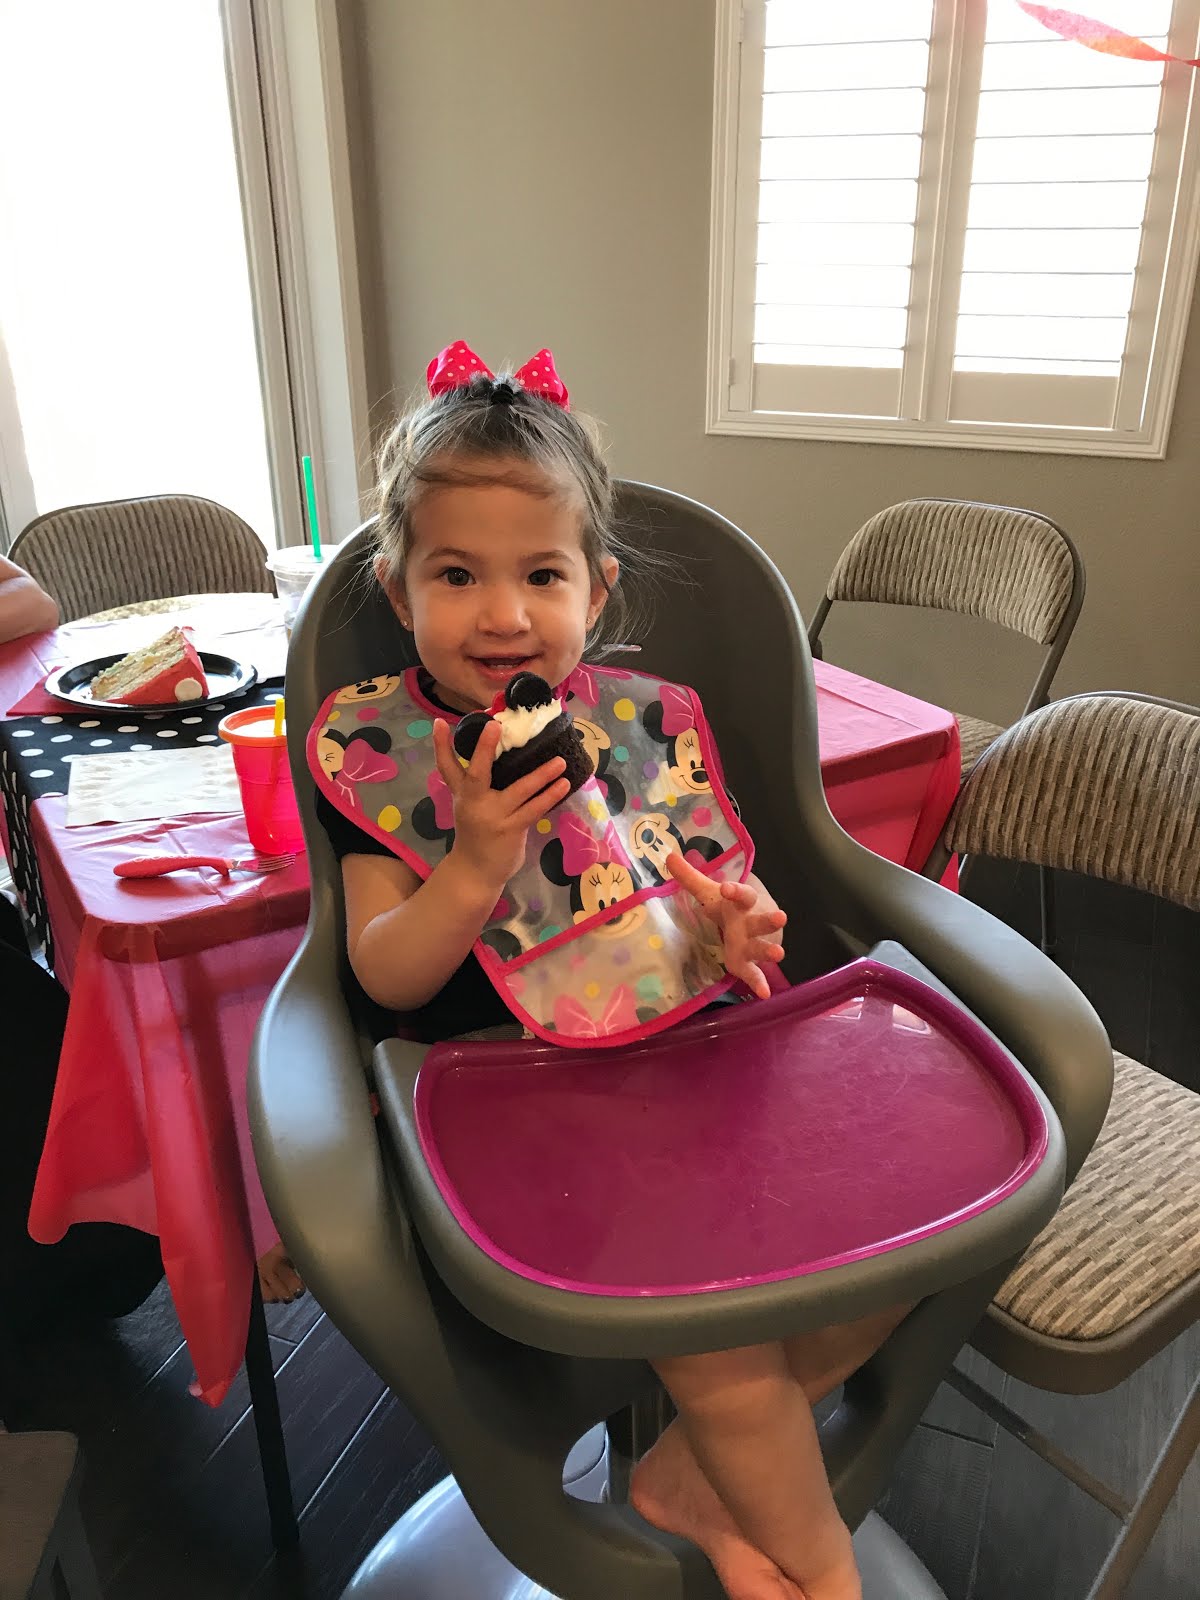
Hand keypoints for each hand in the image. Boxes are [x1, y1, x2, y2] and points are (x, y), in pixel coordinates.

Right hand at [433, 717, 569, 891]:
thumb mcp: (469, 806)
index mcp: (461, 794)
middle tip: (494, 726)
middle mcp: (473, 803)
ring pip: (518, 790)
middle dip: (483, 749)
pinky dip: (549, 796)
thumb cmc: (477, 833)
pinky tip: (564, 784)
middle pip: (477, 773)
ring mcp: (493, 817)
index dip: (440, 745)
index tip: (439, 722)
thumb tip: (505, 753)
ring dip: (541, 775)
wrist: (476, 872)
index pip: (446, 766)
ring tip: (559, 760)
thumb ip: (477, 785)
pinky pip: (534, 810)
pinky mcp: (510, 830)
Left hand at [665, 854, 785, 1000]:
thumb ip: (690, 878)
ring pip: (762, 946)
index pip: (742, 894)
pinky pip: (755, 973)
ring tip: (778, 955)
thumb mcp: (709, 893)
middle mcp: (751, 923)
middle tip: (781, 917)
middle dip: (769, 921)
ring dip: (769, 951)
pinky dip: (759, 982)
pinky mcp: (749, 963)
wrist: (753, 924)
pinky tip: (764, 994)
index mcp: (741, 903)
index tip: (727, 888)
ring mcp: (752, 944)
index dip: (735, 891)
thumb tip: (668, 856)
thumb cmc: (729, 908)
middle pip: (760, 921)